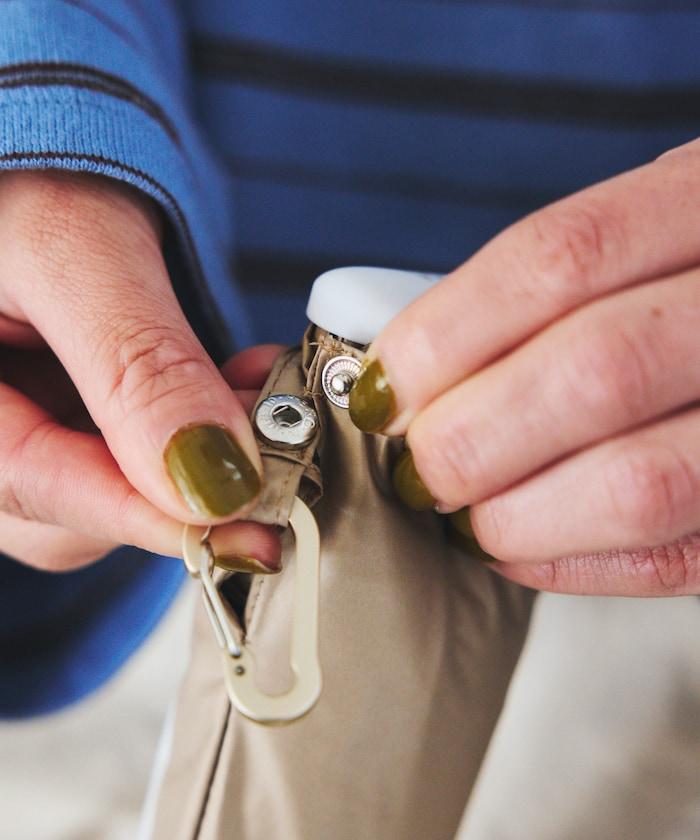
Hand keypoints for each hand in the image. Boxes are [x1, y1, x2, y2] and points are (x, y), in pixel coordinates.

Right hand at [0, 171, 279, 571]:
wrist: (31, 145)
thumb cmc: (26, 164)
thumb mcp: (75, 245)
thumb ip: (139, 364)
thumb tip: (217, 480)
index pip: (27, 482)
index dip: (141, 510)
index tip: (243, 516)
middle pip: (67, 505)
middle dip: (179, 477)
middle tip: (271, 430)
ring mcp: (8, 423)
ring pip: (103, 489)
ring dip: (192, 455)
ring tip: (255, 390)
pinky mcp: (52, 416)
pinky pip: (119, 456)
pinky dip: (182, 432)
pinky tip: (225, 387)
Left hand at [348, 140, 699, 595]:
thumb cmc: (693, 283)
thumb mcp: (647, 235)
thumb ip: (552, 288)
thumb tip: (410, 375)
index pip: (555, 261)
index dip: (442, 336)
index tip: (381, 391)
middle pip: (591, 375)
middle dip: (468, 440)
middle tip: (421, 468)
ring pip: (638, 484)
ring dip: (515, 517)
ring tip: (464, 516)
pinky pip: (674, 559)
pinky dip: (573, 564)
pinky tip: (521, 549)